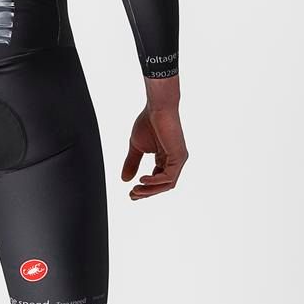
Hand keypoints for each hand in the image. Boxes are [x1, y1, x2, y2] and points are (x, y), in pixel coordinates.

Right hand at [121, 77, 187, 200]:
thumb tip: (124, 180)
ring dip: (150, 190)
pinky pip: (168, 177)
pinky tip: (142, 180)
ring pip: (167, 184)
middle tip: (132, 195)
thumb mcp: (136, 147)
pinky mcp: (179, 157)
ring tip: (136, 190)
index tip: (131, 194)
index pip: (157, 180)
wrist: (157, 108)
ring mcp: (178, 160)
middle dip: (147, 193)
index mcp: (165, 159)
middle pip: (163, 185)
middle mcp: (174, 161)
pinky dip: (155, 181)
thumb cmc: (149, 122)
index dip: (145, 189)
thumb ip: (132, 163)